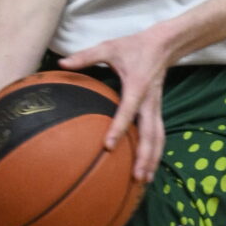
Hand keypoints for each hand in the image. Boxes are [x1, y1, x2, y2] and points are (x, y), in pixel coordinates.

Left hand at [55, 21, 177, 183]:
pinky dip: (155, 153)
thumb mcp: (109, 47)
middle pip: (151, 133)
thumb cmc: (133, 47)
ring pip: (158, 138)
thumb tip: (62, 62)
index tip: (108, 145)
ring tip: (144, 181)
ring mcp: (156, 107)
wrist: (163, 44)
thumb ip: (86, 56)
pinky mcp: (157, 111)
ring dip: (153, 159)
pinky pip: (159, 135)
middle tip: (135, 176)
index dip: (118, 128)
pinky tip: (148, 169)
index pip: (128, 111)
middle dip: (145, 155)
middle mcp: (149, 101)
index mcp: (137, 86)